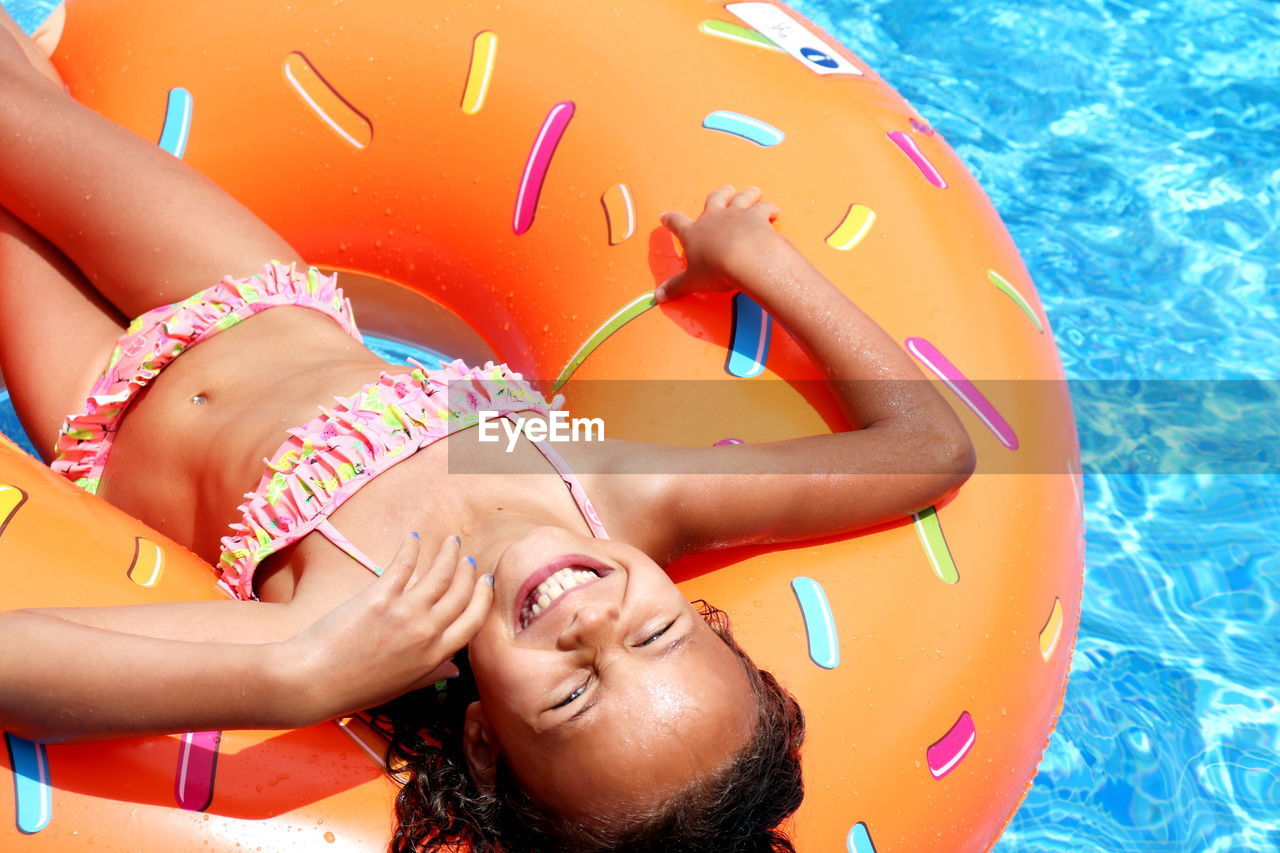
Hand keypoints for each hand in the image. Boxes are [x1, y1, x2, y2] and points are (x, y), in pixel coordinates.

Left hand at [283, 533, 491, 720]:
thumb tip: (455, 669)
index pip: (473, 621)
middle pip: (460, 593)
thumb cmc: (354, 690)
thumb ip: (431, 674)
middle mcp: (427, 631)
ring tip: (452, 542)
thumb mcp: (401, 688)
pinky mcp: (380, 596)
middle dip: (468, 572)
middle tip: (469, 559)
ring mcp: (405, 612)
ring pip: (440, 574)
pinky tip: (413, 539)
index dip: (483, 598)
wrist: (313, 682)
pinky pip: (403, 566)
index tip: (485, 583)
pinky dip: (411, 549)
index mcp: (435, 655)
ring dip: (449, 554)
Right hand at [657, 185, 784, 302]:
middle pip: (715, 199)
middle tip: (725, 190)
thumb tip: (658, 297)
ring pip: (742, 198)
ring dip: (747, 194)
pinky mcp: (758, 217)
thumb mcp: (692, 282)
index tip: (665, 216)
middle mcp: (714, 218)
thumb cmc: (715, 270)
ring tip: (752, 191)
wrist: (744, 259)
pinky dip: (770, 208)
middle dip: (720, 194)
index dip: (670, 220)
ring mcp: (737, 214)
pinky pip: (765, 208)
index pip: (677, 223)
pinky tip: (774, 211)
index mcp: (694, 233)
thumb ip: (676, 287)